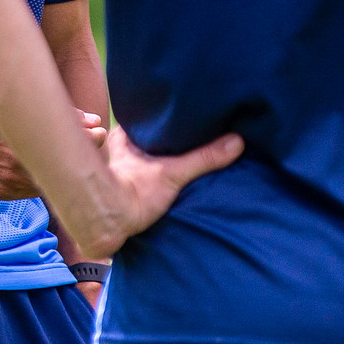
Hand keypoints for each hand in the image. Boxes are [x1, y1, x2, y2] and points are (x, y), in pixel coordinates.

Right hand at [0, 84, 105, 200]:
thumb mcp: (14, 98)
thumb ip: (57, 112)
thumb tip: (92, 121)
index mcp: (19, 143)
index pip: (64, 150)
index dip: (86, 141)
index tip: (99, 133)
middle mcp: (11, 169)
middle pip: (57, 169)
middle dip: (72, 157)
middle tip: (86, 143)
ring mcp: (2, 183)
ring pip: (43, 182)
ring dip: (54, 169)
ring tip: (61, 152)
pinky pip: (25, 188)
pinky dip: (34, 175)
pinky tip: (35, 161)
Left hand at [70, 125, 243, 257]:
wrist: (106, 227)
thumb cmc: (131, 195)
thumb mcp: (173, 173)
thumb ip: (204, 158)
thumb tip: (236, 141)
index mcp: (124, 138)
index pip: (144, 119)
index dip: (161, 118)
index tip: (179, 115)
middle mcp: (117, 151)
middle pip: (143, 138)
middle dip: (159, 139)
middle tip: (183, 136)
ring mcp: (117, 171)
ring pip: (139, 158)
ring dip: (154, 159)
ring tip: (177, 158)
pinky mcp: (120, 191)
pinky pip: (138, 177)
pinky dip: (150, 177)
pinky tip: (165, 181)